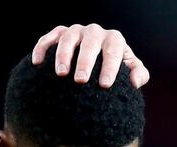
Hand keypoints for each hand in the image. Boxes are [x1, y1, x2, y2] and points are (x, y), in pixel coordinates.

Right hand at [32, 23, 149, 88]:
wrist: (98, 63)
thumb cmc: (117, 69)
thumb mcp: (130, 71)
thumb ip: (139, 74)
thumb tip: (135, 81)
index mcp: (114, 39)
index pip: (113, 51)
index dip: (109, 68)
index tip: (105, 85)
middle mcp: (95, 32)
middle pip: (90, 43)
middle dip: (85, 62)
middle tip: (81, 81)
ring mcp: (76, 31)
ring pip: (68, 38)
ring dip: (63, 55)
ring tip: (61, 74)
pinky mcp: (60, 33)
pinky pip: (48, 37)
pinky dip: (42, 48)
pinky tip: (37, 63)